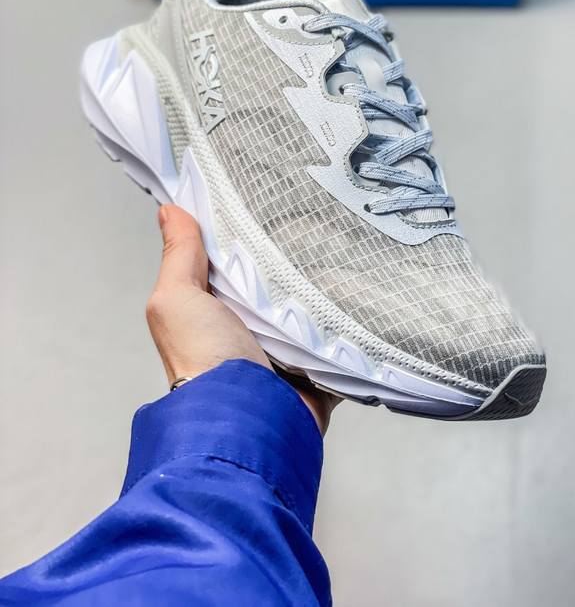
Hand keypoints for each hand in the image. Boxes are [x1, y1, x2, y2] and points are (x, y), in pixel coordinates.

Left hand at [145, 205, 338, 433]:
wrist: (248, 420)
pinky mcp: (317, 365)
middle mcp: (248, 325)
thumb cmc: (203, 360)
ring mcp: (284, 347)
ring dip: (324, 287)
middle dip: (294, 256)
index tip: (269, 194)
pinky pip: (339, 335)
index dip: (245, 229)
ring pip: (310, 305)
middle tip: (320, 215)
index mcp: (214, 307)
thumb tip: (169, 210)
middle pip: (275, 279)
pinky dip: (349, 320)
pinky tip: (366, 290)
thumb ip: (179, 257)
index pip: (232, 258)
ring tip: (350, 246)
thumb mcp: (177, 300)